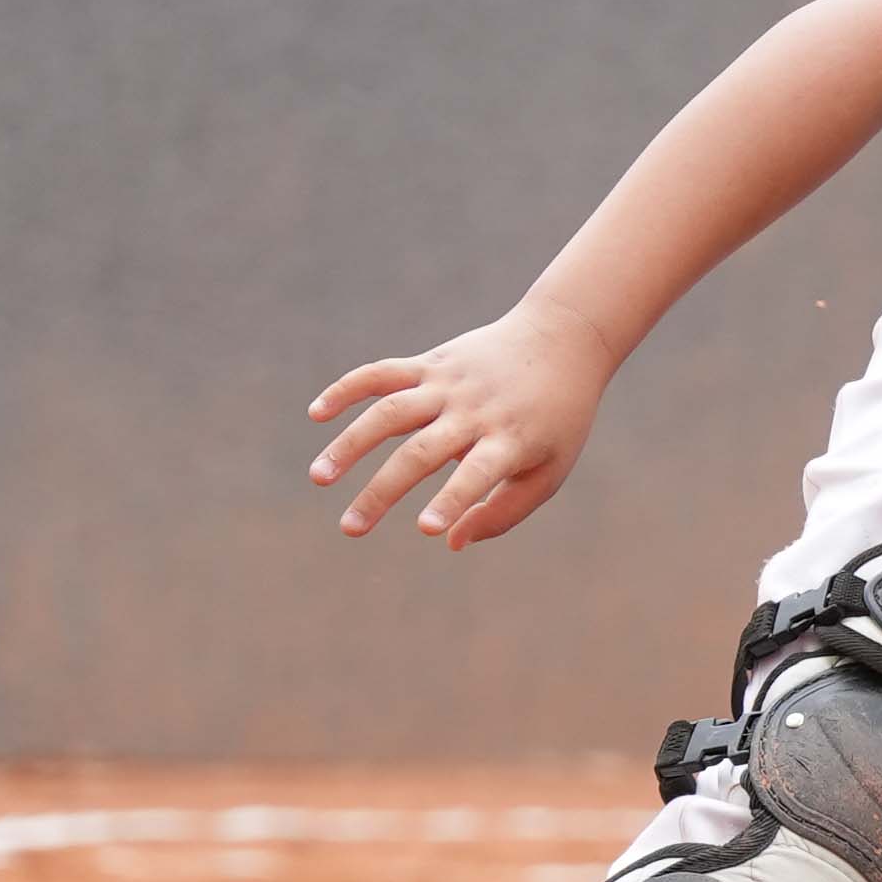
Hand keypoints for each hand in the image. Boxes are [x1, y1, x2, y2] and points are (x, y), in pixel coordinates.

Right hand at [309, 297, 613, 545]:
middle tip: (350, 529)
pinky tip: (317, 414)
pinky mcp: (431, 363)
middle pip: (420, 453)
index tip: (426, 529)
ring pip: (390, 412)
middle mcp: (475, 412)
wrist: (564, 339)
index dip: (453, 501)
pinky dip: (348, 389)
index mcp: (510, 441)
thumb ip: (505, 512)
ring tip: (319, 477)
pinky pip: (382, 373)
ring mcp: (449, 384)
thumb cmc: (557, 419)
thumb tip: (450, 541)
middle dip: (382, 492)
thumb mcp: (551, 470)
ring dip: (350, 444)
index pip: (477, 475)